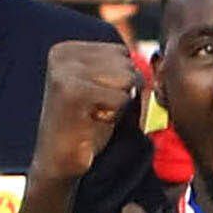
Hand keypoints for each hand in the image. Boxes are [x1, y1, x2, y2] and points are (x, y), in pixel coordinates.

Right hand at [31, 37, 142, 178]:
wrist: (59, 162)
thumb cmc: (87, 126)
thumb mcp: (103, 86)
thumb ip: (121, 66)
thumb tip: (154, 60)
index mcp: (67, 50)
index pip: (122, 52)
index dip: (120, 81)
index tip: (95, 100)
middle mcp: (62, 55)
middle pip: (126, 63)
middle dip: (122, 91)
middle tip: (96, 111)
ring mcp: (64, 72)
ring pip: (126, 78)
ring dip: (119, 103)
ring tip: (95, 115)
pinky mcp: (72, 92)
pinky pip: (122, 97)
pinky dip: (116, 115)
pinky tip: (93, 123)